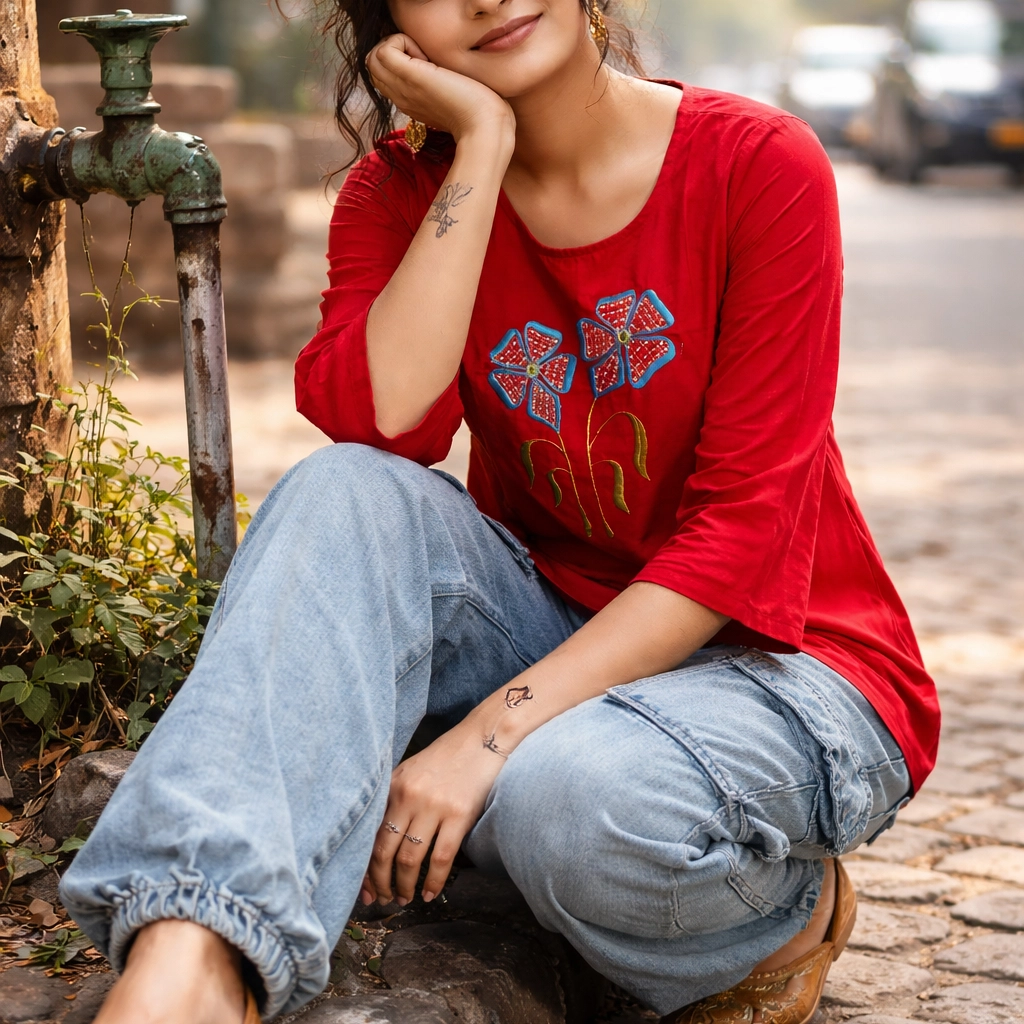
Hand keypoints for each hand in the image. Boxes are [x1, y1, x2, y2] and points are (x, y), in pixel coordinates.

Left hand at [363, 717, 505, 904]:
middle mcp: (409, 797)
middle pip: (384, 851)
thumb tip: (379, 840)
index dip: (365, 868)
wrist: (482, 738)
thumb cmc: (447, 757)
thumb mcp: (411, 770)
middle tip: (383, 900)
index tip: (365, 889)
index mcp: (394, 786)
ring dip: (405, 885)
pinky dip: (433, 881)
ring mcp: (434, 806)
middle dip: (381, 882)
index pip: (370, 835)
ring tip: (405, 898)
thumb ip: (394, 798)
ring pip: (410, 859)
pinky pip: (441, 857)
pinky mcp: (460, 815)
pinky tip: (430, 893)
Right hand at [367, 34, 514, 145]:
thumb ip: (438, 84)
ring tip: (424, 58)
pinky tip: (426, 57)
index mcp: (410, 101)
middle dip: (395, 50)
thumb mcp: (451, 95)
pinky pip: (383, 50)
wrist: (485, 127)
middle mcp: (401, 97)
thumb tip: (437, 65)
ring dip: (396, 46)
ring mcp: (404, 89)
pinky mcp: (411, 78)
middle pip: (373, 65)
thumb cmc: (479, 113)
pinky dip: (402, 42)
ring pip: (372, 58)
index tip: (428, 64)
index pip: (384, 74)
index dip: (401, 59)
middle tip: (425, 58)